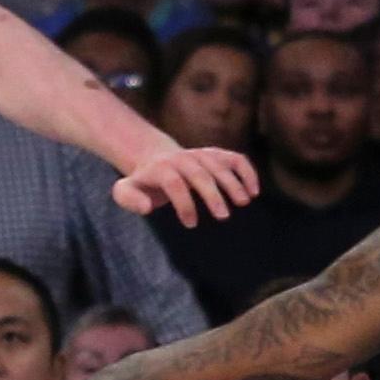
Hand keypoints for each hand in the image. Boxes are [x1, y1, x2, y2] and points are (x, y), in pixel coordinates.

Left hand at [114, 144, 258, 227]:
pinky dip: (247, 171)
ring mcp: (201, 154)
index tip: (190, 224)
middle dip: (213, 194)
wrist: (155, 158)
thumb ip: (129, 199)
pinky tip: (254, 191)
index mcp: (161, 168)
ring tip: (244, 202)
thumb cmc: (143, 182)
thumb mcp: (124, 190)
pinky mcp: (216, 154)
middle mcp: (183, 158)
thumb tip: (147, 208)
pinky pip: (235, 159)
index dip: (183, 203)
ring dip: (233, 182)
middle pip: (200, 174)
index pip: (175, 184)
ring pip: (220, 165)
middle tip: (223, 216)